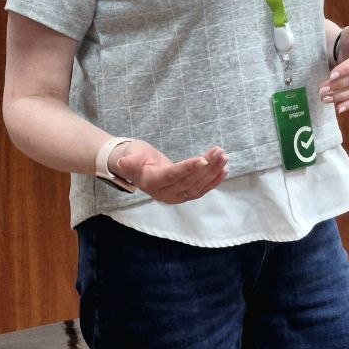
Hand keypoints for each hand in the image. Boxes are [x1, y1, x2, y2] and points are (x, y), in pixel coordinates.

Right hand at [113, 141, 227, 204]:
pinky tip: (224, 171)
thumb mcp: (130, 154)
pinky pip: (200, 190)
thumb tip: (124, 162)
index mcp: (152, 182)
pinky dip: (213, 181)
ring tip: (224, 157)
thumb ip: (130, 160)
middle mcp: (165, 193)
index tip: (204, 159)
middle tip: (219, 152)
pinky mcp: (183, 194)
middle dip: (206, 167)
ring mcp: (175, 196)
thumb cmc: (133, 157)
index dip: (188, 168)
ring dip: (213, 172)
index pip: (173, 175)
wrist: (136, 168)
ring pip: (197, 186)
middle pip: (188, 181)